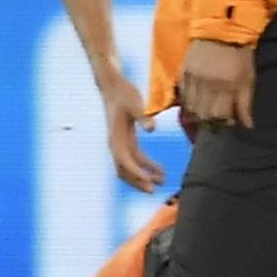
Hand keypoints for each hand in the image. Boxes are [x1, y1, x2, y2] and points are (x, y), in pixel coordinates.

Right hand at [99, 71, 166, 190]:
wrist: (113, 86)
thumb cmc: (124, 94)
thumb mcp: (135, 104)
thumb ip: (144, 116)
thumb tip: (152, 129)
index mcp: (115, 137)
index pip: (124, 161)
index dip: (136, 172)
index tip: (149, 181)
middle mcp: (115, 143)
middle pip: (124, 169)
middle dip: (137, 181)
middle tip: (153, 191)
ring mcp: (120, 142)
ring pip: (130, 166)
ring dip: (144, 175)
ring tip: (163, 181)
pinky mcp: (127, 138)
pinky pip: (136, 157)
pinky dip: (147, 165)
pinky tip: (160, 170)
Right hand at [181, 41, 255, 129]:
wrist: (220, 29)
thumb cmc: (239, 54)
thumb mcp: (248, 77)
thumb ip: (246, 103)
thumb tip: (248, 126)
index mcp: (226, 85)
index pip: (220, 115)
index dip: (225, 122)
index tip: (230, 121)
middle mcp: (206, 84)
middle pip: (203, 114)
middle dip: (211, 121)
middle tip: (218, 119)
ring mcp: (192, 78)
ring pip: (191, 108)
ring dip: (199, 114)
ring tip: (207, 112)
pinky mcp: (182, 73)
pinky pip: (182, 96)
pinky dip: (188, 103)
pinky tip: (196, 103)